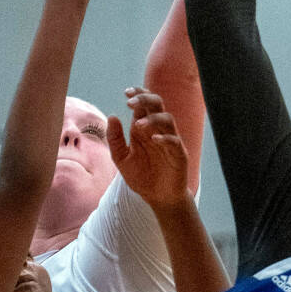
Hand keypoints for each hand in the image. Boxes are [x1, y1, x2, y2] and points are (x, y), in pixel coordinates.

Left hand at [107, 87, 188, 208]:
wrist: (158, 198)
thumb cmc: (142, 177)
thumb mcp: (121, 159)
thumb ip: (115, 139)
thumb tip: (112, 116)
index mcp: (143, 129)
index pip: (144, 104)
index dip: (138, 94)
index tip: (126, 92)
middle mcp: (157, 131)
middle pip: (157, 105)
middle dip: (145, 99)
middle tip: (130, 102)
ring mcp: (170, 141)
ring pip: (167, 119)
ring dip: (152, 118)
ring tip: (137, 124)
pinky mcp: (179, 155)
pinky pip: (174, 141)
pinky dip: (165, 138)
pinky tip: (153, 139)